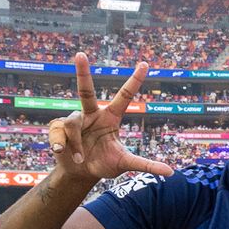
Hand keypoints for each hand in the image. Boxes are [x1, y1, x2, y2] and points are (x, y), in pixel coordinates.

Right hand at [46, 55, 171, 181]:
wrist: (79, 174)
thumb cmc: (104, 164)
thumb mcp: (125, 164)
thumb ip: (145, 164)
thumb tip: (170, 172)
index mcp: (110, 117)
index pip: (124, 96)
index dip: (134, 80)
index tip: (145, 64)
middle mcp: (92, 114)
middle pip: (86, 90)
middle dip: (82, 72)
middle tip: (80, 54)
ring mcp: (74, 119)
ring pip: (73, 123)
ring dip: (77, 144)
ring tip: (80, 158)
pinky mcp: (58, 126)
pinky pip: (59, 132)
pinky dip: (61, 145)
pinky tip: (61, 152)